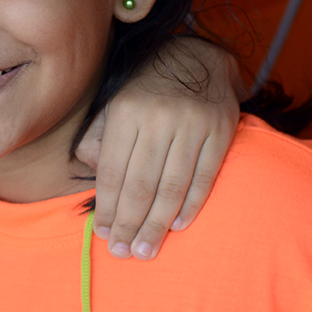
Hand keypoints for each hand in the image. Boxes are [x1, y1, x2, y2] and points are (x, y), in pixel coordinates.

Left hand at [77, 37, 238, 260]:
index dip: (107, 208)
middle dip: (129, 224)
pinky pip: (204, 176)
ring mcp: (192, 123)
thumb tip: (91, 177)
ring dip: (157, 224)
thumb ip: (98, 139)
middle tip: (122, 253)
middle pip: (140, 184)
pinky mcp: (221, 130)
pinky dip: (190, 205)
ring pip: (171, 185)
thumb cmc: (147, 91)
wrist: (198, 58)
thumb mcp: (114, 104)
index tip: (103, 235)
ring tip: (145, 249)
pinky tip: (176, 225)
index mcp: (125, 111)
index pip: (113, 171)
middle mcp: (158, 117)